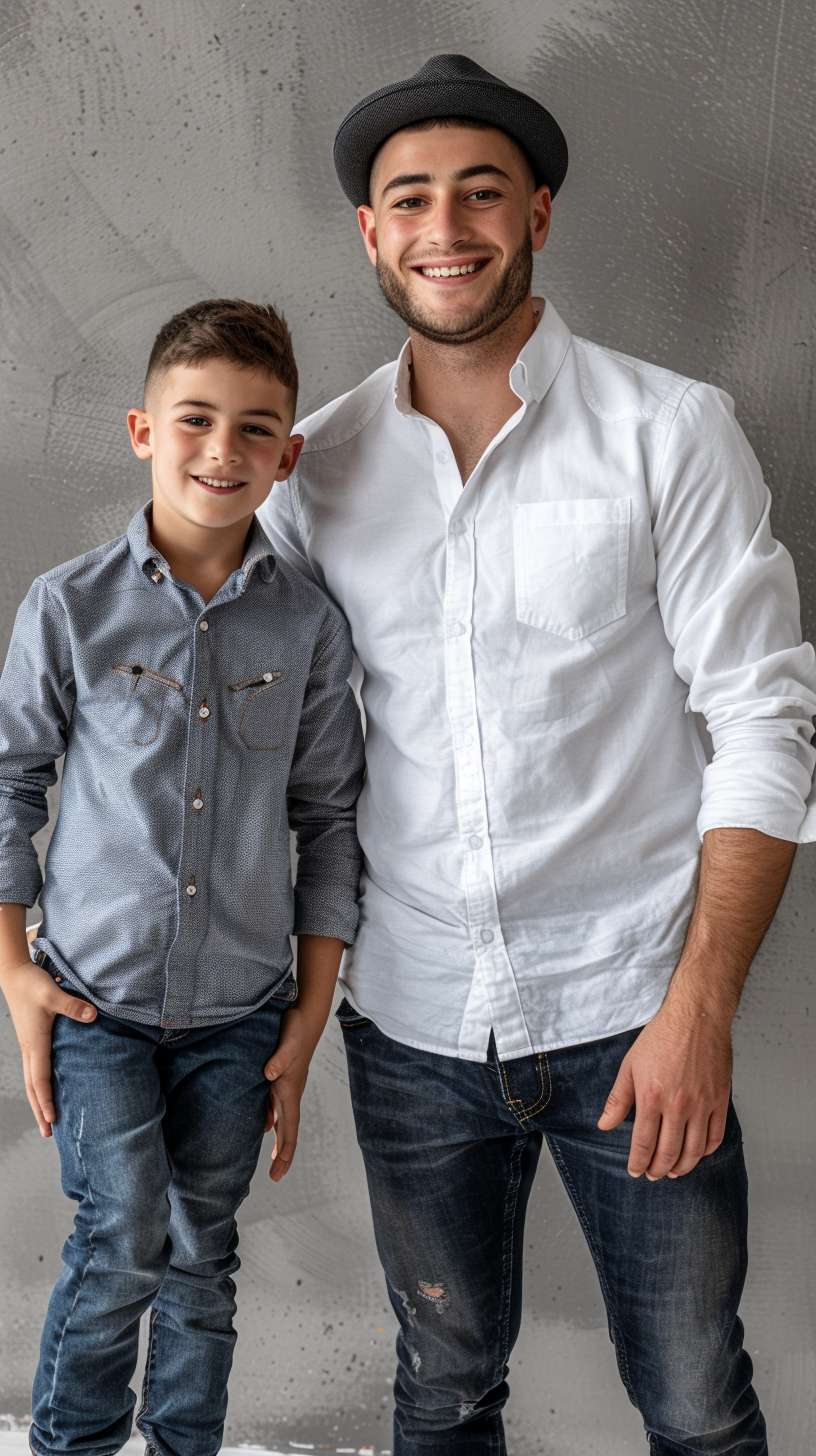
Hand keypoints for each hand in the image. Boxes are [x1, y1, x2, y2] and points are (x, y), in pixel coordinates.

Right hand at [1, 958, 96, 1136]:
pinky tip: (47, 1089)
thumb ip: (73, 1007)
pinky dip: (39, 1085)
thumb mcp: (54, 994)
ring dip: (38, 1100)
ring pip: (32, 1080)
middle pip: (33, 1087)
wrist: (14, 975)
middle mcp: (30, 1048)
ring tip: (46, 1119)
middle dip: (40, 1110)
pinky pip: (34, 1069)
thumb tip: (93, 1016)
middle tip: (47, 1133)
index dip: (46, 1100)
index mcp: (35, 1043)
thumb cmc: (32, 984)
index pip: (41, 1079)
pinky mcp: (31, 1039)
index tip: (52, 1118)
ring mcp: (28, 1045)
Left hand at [263, 1007, 319, 1181]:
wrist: (306, 1014)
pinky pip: (275, 1105)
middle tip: (274, 1177)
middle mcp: (289, 1092)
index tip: (277, 1174)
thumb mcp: (288, 1040)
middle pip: (287, 1130)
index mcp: (290, 1090)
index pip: (289, 1129)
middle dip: (283, 1155)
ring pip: (282, 1119)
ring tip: (273, 1158)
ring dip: (279, 1139)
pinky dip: (270, 1119)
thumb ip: (280, 1057)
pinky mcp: (281, 1076)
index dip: (285, 1153)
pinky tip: (264, 1123)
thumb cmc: (296, 1026)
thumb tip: (269, 1075)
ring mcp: (287, 1085)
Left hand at [597, 998, 732, 1179]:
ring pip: (693, 1150)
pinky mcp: (719, 1100)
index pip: (643, 1143)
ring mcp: (702, 1104)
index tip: (635, 1171)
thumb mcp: (630, 1065)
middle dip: (658, 1170)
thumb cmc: (661, 1037)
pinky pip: (715, 1136)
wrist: (696, 1017)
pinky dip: (706, 1152)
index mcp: (651, 1097)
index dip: (638, 1162)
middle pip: (668, 1153)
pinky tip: (697, 1153)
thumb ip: (618, 1099)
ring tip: (674, 1172)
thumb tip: (604, 1125)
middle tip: (653, 1175)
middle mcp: (678, 1105)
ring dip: (682, 1167)